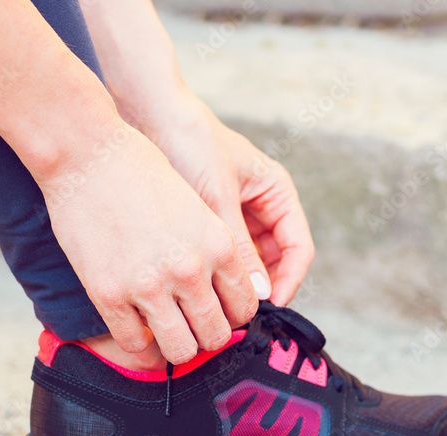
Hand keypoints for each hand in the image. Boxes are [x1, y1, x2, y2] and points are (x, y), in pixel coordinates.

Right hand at [36, 119, 257, 363]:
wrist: (88, 155)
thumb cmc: (143, 175)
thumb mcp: (200, 209)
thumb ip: (216, 255)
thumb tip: (223, 301)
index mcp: (219, 246)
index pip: (245, 308)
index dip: (232, 315)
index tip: (218, 312)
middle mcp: (190, 270)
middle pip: (217, 335)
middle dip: (207, 335)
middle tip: (192, 325)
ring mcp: (149, 286)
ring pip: (181, 350)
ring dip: (177, 347)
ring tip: (168, 332)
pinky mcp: (109, 295)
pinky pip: (135, 345)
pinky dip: (139, 343)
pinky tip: (136, 327)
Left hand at [129, 89, 314, 306]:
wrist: (148, 111)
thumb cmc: (189, 142)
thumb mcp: (218, 198)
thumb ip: (239, 248)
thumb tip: (259, 294)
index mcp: (277, 192)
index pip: (298, 247)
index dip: (289, 280)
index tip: (269, 305)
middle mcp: (262, 204)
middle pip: (277, 260)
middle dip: (264, 286)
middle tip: (242, 312)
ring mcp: (238, 213)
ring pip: (250, 261)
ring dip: (239, 282)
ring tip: (220, 303)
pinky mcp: (212, 220)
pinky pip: (223, 255)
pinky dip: (217, 272)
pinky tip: (202, 287)